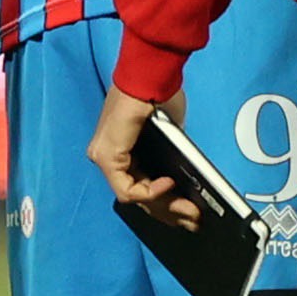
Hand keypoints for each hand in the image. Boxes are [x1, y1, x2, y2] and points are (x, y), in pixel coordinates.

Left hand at [89, 86, 198, 230]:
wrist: (151, 77)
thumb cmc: (159, 95)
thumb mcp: (169, 132)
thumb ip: (169, 154)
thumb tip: (181, 175)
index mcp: (120, 150)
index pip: (139, 186)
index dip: (165, 203)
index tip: (188, 210)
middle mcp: (106, 156)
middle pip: (138, 197)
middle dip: (170, 212)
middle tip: (193, 219)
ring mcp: (103, 157)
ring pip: (134, 197)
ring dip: (165, 206)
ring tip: (188, 208)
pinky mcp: (106, 157)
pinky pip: (127, 190)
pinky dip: (150, 192)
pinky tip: (168, 185)